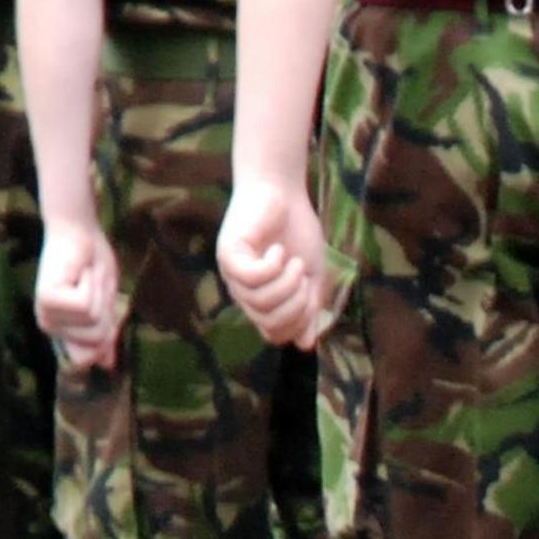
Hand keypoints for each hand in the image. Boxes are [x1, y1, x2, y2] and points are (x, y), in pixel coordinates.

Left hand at [35, 218, 123, 371]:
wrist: (80, 231)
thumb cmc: (92, 262)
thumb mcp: (106, 304)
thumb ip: (105, 334)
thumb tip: (108, 366)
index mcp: (62, 331)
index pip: (88, 357)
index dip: (105, 333)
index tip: (100, 303)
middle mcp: (50, 327)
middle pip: (96, 339)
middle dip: (105, 308)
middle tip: (92, 285)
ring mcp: (46, 315)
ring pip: (92, 321)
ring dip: (98, 293)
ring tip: (85, 276)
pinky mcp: (47, 300)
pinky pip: (85, 306)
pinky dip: (90, 285)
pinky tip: (78, 272)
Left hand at [216, 173, 327, 347]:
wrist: (283, 192)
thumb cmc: (295, 230)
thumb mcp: (310, 276)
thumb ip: (309, 309)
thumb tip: (306, 346)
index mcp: (260, 299)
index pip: (275, 334)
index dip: (298, 322)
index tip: (310, 294)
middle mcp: (242, 292)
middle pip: (270, 324)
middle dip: (297, 304)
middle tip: (303, 276)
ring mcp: (232, 275)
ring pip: (262, 303)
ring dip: (287, 283)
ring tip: (292, 260)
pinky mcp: (228, 255)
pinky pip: (252, 279)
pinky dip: (272, 267)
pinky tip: (277, 250)